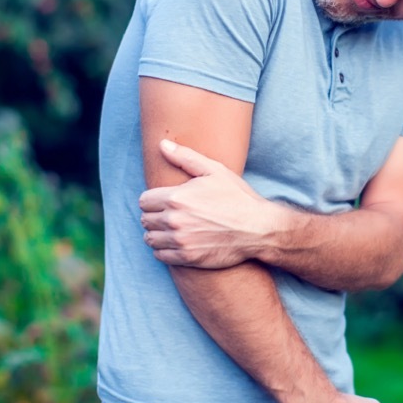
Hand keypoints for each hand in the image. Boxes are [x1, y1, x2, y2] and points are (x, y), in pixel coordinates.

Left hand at [139, 139, 275, 268]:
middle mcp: (174, 220)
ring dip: (157, 234)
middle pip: (145, 220)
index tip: (163, 201)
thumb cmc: (237, 197)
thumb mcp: (214, 171)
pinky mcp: (187, 257)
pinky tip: (176, 243)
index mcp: (177, 198)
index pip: (144, 201)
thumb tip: (162, 144)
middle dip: (154, 215)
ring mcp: (180, 241)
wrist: (258, 229)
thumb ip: (185, 157)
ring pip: (150, 238)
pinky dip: (163, 250)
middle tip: (169, 214)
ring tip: (170, 229)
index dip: (153, 199)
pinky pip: (160, 255)